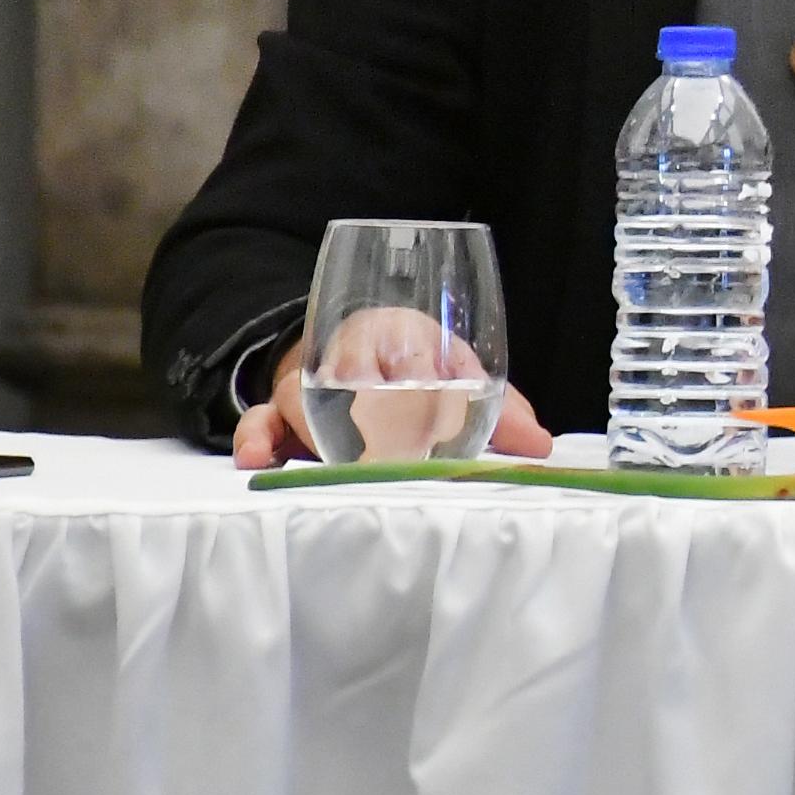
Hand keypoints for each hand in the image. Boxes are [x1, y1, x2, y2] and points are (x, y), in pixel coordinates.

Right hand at [231, 308, 551, 469]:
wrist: (356, 356)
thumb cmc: (417, 366)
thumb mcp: (458, 377)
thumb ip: (499, 411)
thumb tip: (538, 445)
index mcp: (401, 334)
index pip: (406, 336)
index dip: (415, 357)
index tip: (422, 377)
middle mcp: (349, 357)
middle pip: (345, 377)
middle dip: (357, 411)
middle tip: (379, 448)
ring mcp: (309, 389)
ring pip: (296, 401)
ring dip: (304, 431)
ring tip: (316, 460)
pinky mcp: (280, 420)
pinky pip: (260, 424)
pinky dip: (256, 440)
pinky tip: (256, 460)